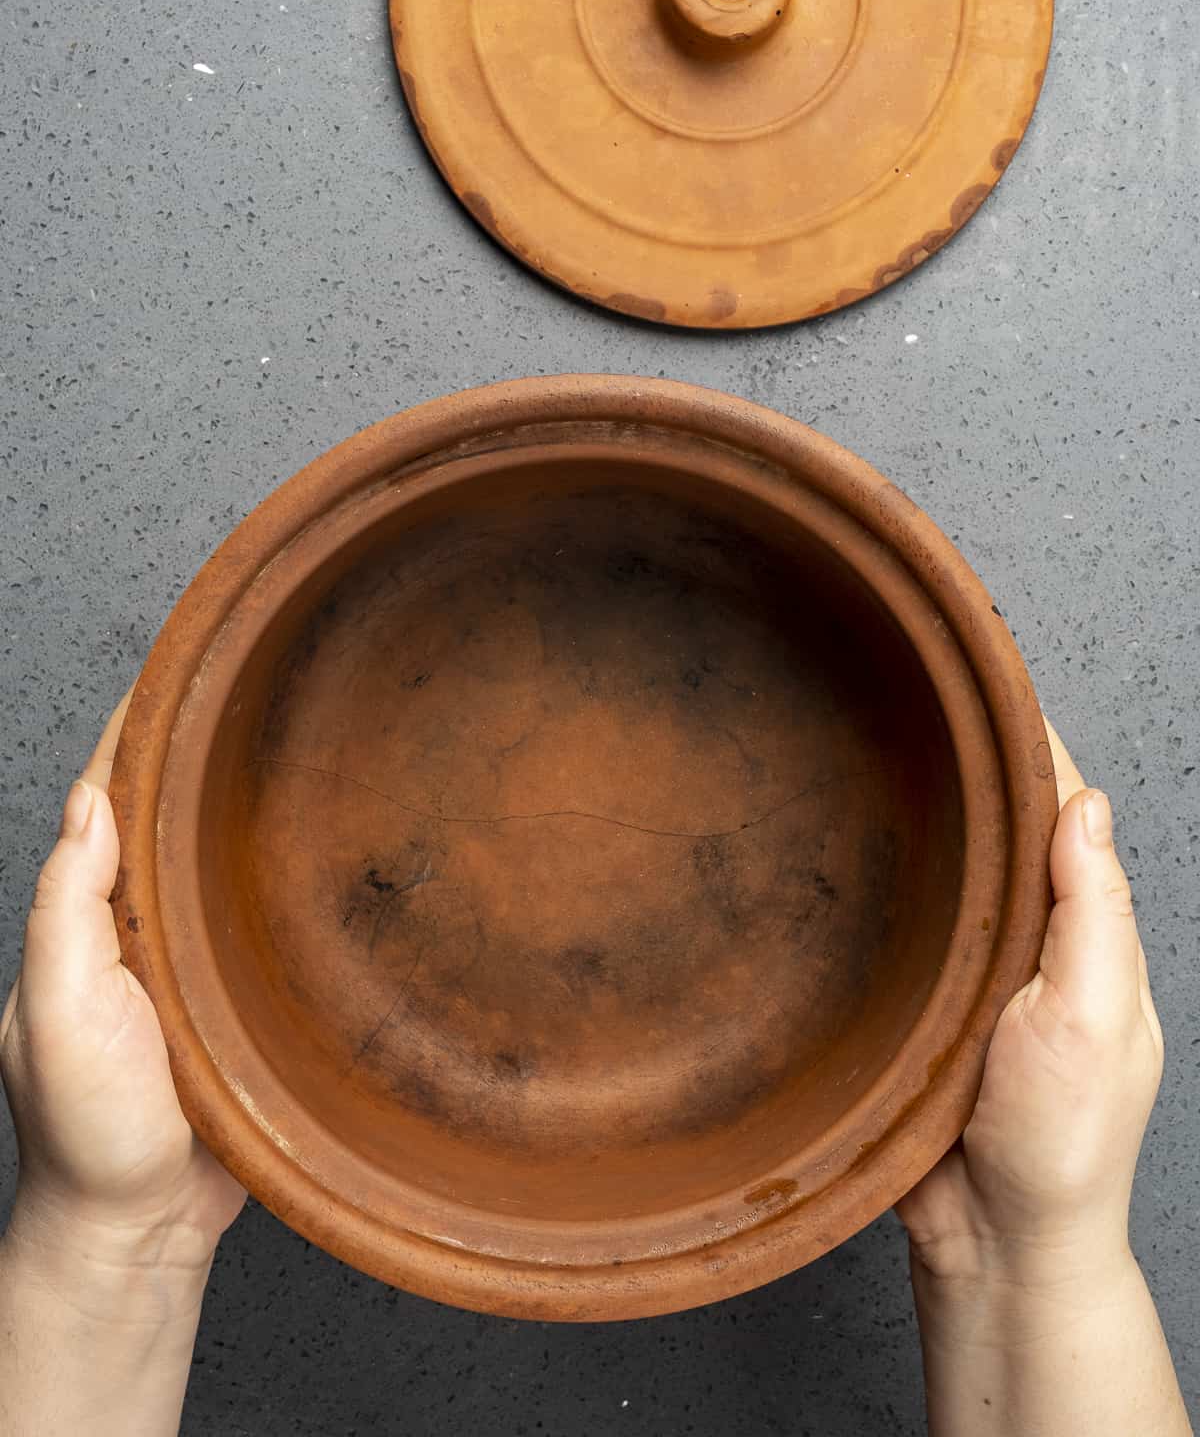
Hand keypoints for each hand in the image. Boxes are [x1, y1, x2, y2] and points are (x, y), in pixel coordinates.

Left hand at [0, 695, 245, 1294]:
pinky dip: (290, 880)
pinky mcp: (241, 999)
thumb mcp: (55, 1010)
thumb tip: (88, 801)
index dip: (140, 729)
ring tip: (304, 743)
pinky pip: (265, 922)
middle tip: (262, 683)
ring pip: (224, 863)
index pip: (111, 797)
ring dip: (253, 808)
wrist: (140, 1229)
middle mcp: (137, 927)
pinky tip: (328, 854)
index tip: (182, 666)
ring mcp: (191, 961)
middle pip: (172, 817)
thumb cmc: (90, 1131)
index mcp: (85, 917)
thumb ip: (67, 908)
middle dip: (205, 750)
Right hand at [897, 721, 1163, 1291]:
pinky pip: (889, 928)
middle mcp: (1024, 939)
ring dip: (907, 818)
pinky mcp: (909, 1005)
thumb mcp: (1094, 1019)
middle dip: (959, 762)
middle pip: (992, 829)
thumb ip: (1095, 913)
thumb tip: (1087, 803)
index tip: (986, 677)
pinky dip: (867, 886)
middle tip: (903, 689)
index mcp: (1084, 931)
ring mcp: (964, 971)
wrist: (996, 1247)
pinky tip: (830, 850)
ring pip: (935, 871)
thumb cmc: (1059, 1145)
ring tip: (858, 743)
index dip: (1030, 743)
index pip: (1059, 809)